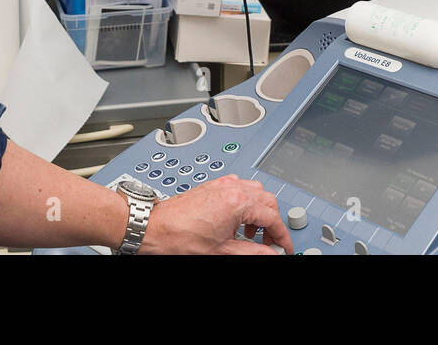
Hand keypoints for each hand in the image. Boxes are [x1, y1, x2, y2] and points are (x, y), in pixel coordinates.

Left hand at [139, 174, 293, 254]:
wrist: (154, 228)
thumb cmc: (180, 237)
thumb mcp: (222, 251)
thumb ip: (252, 252)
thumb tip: (270, 254)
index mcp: (237, 202)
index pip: (272, 217)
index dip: (282, 236)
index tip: (284, 248)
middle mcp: (231, 187)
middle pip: (267, 200)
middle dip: (272, 222)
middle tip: (269, 243)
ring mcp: (221, 184)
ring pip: (255, 191)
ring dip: (259, 211)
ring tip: (250, 233)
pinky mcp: (213, 186)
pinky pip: (239, 188)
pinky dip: (245, 203)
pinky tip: (236, 221)